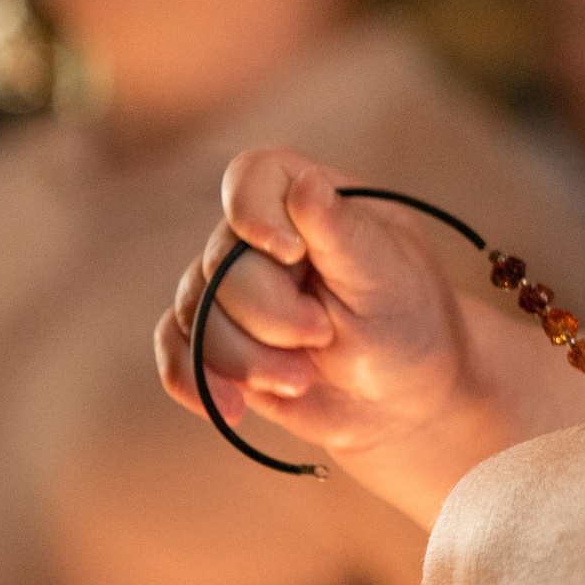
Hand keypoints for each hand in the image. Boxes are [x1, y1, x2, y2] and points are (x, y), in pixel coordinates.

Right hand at [155, 148, 472, 462]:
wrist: (404, 400)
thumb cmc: (409, 325)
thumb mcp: (389, 277)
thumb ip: (342, 232)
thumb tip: (306, 183)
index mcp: (311, 201)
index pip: (253, 176)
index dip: (253, 213)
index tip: (289, 255)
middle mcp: (261, 239)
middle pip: (220, 263)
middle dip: (271, 314)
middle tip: (325, 334)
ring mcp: (232, 290)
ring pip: (195, 313)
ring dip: (246, 359)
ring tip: (303, 379)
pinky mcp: (216, 340)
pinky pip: (175, 349)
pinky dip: (195, 381)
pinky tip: (230, 407)